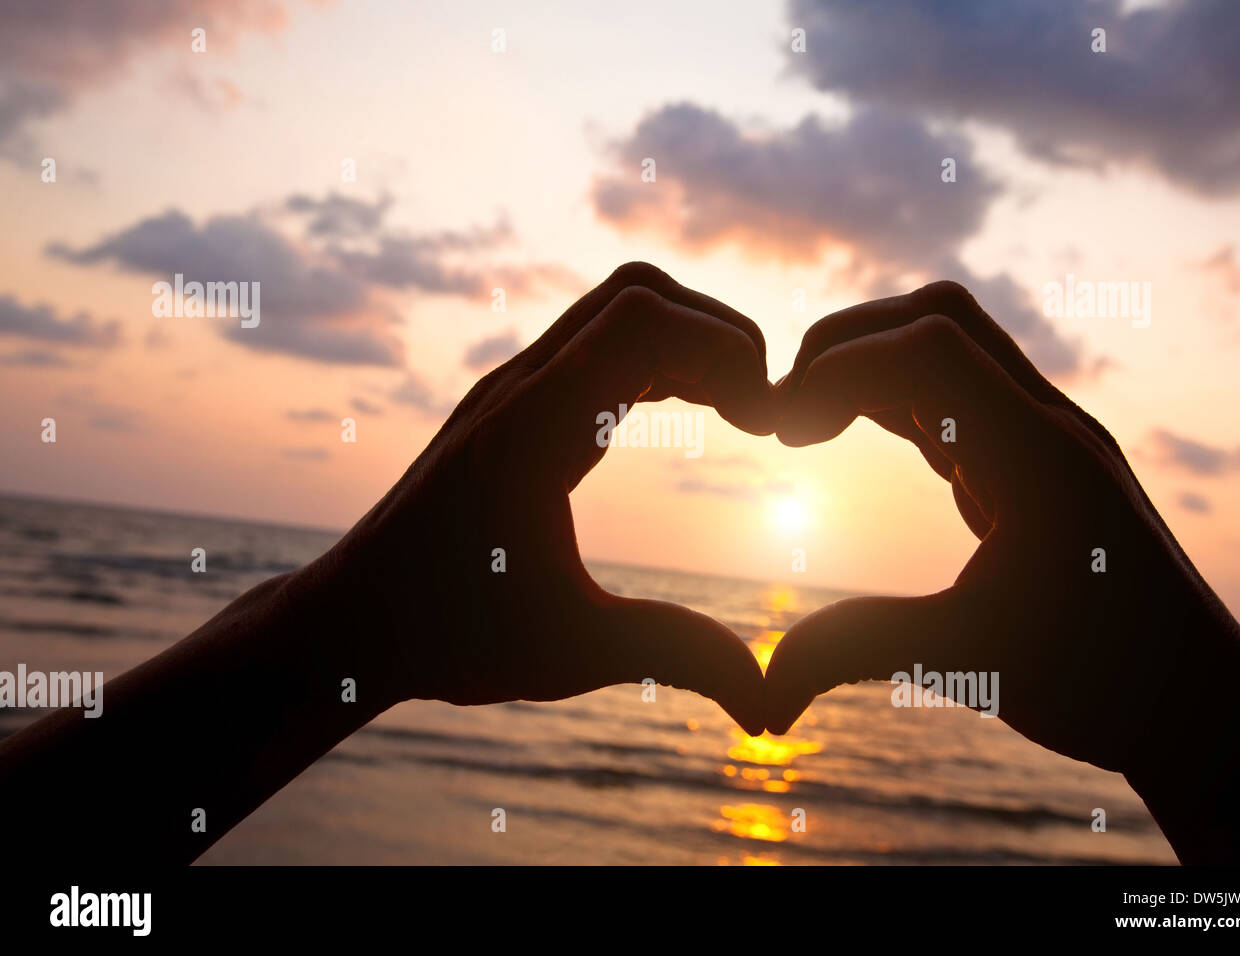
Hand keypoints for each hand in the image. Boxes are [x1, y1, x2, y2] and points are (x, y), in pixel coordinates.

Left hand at [307, 262, 774, 733]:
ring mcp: (512, 389)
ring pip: (617, 310)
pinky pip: (598, 345)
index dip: (726, 350)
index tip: (766, 426)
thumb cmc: (446, 635)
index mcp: (533, 430)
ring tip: (740, 413)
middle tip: (762, 413)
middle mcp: (520, 389)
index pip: (644, 320)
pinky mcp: (513, 405)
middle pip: (639, 293)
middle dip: (720, 334)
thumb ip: (674, 659)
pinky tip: (689, 416)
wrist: (353, 621)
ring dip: (689, 342)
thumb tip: (768, 705)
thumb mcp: (568, 654)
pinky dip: (657, 361)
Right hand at [763, 282, 1239, 844]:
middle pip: (939, 319)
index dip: (836, 369)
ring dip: (869, 367)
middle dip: (845, 347)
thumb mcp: (975, 665)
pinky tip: (853, 438)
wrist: (1200, 702)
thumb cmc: (1107, 684)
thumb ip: (862, 652)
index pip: (928, 349)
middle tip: (781, 417)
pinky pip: (959, 393)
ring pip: (949, 347)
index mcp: (1040, 459)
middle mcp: (1050, 427)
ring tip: (804, 427)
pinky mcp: (1039, 459)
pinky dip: (895, 398)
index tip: (777, 431)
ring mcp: (1048, 438)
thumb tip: (763, 694)